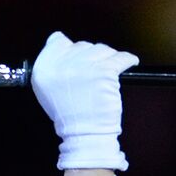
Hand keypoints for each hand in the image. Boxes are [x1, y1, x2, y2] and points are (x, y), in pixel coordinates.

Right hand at [30, 31, 138, 170]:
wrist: (85, 134)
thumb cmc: (69, 115)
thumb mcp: (47, 89)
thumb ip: (52, 65)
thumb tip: (64, 42)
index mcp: (44, 67)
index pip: (58, 41)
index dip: (71, 49)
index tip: (80, 58)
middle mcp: (62, 64)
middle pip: (82, 45)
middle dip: (91, 56)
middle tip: (96, 74)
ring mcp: (83, 67)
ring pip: (102, 49)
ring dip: (108, 59)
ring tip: (109, 74)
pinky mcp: (104, 72)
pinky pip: (120, 58)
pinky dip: (128, 59)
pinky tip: (130, 62)